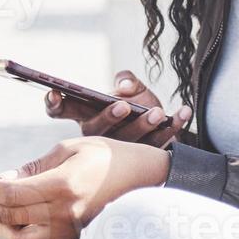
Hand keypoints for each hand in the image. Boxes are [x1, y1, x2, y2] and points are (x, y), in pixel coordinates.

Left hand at [0, 136, 170, 238]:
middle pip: (9, 218)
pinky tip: (20, 229)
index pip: (9, 194)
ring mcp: (70, 233)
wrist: (145, 179)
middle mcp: (64, 214)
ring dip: (3, 227)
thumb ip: (34, 167)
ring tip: (2, 210)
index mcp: (62, 185)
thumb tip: (3, 179)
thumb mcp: (69, 149)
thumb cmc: (108, 157)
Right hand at [44, 70, 191, 147]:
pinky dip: (174, 126)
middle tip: (123, 106)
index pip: (62, 110)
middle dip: (109, 117)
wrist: (163, 126)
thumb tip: (125, 85)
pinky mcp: (146, 158)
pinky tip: (184, 111)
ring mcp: (120, 150)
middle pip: (96, 130)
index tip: (55, 93)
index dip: (55, 104)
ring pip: (128, 141)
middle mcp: (99, 136)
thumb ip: (128, 80)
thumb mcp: (132, 87)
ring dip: (144, 125)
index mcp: (87, 115)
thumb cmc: (139, 103)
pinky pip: (160, 143)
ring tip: (158, 112)